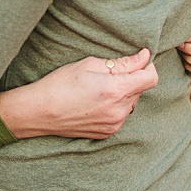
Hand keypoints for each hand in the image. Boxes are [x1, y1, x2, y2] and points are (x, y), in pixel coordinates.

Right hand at [0, 49, 158, 139]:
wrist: (40, 111)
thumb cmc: (61, 83)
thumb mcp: (91, 64)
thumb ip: (123, 63)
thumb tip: (144, 58)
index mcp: (116, 90)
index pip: (151, 78)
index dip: (147, 66)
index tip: (138, 60)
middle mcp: (119, 110)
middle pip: (140, 90)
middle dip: (131, 79)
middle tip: (107, 74)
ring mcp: (114, 124)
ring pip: (131, 103)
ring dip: (123, 94)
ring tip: (98, 89)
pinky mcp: (107, 133)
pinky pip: (120, 115)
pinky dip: (114, 106)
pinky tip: (95, 102)